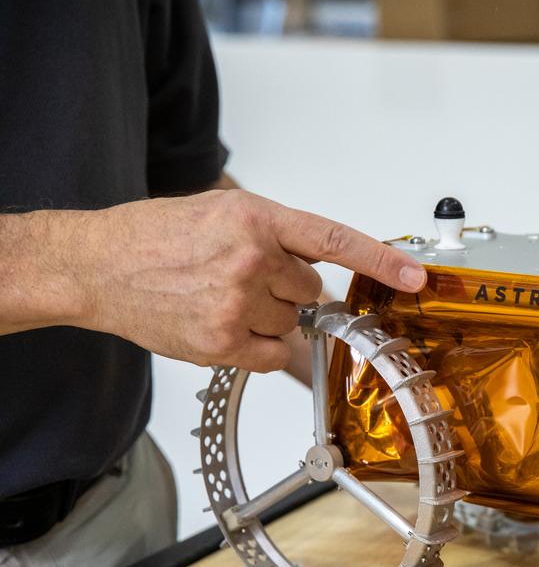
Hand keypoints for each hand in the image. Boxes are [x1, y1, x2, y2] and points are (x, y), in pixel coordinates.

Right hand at [74, 189, 424, 371]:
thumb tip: (324, 266)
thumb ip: (277, 236)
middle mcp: (251, 258)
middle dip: (286, 288)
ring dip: (267, 317)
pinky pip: (273, 354)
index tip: (415, 277)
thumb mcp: (221, 212)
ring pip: (291, 322)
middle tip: (240, 278)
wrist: (96, 265)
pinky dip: (259, 347)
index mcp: (255, 218)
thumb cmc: (155, 237)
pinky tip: (223, 325)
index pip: (335, 241)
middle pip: (311, 290)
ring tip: (219, 298)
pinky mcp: (222, 342)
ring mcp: (237, 303)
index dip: (382, 261)